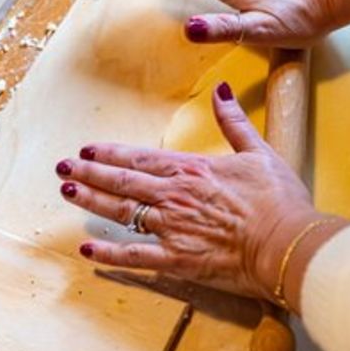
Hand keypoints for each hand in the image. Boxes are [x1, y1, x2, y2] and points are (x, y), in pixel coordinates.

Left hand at [56, 83, 335, 300]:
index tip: (87, 149)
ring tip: (68, 193)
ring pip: (122, 213)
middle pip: (122, 183)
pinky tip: (88, 251)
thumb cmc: (278, 201)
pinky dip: (109, 254)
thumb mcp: (259, 152)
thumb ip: (235, 122)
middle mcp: (174, 197)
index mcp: (192, 170)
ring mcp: (172, 229)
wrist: (287, 244)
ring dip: (92, 202)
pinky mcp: (178, 260)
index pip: (141, 158)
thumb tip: (221, 90)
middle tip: (62, 168)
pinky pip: (135, 257)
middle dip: (89, 173)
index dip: (110, 153)